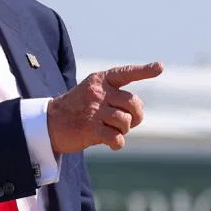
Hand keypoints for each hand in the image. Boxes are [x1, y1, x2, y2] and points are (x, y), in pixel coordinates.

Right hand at [47, 62, 163, 153]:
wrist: (50, 123)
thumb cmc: (77, 109)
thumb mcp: (92, 93)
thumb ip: (114, 97)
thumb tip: (137, 114)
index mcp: (100, 80)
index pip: (126, 73)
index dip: (144, 71)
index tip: (160, 67)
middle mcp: (98, 92)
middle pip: (133, 103)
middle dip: (136, 116)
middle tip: (129, 123)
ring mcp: (94, 110)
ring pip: (126, 121)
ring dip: (123, 130)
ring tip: (112, 131)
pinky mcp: (90, 129)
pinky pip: (116, 138)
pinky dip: (117, 143)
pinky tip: (111, 143)